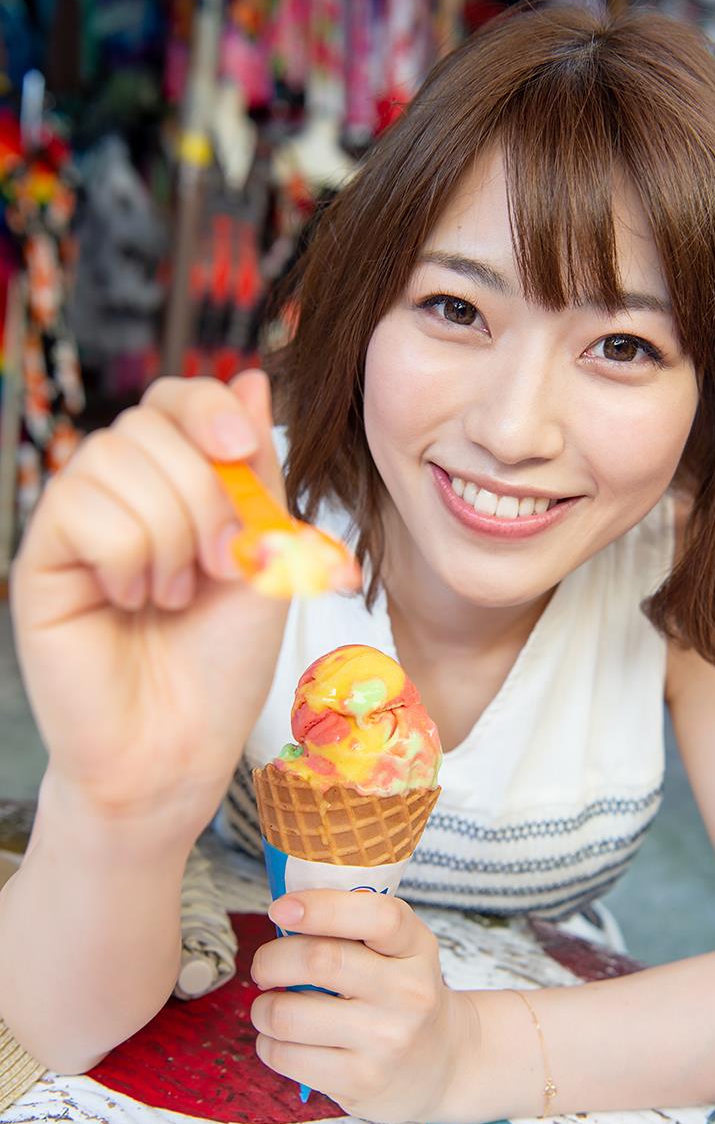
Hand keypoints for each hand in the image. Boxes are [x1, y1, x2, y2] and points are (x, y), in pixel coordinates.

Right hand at [11, 371, 287, 849]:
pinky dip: (127, 554)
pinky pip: (80, 506)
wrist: (181, 745)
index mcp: (173, 487)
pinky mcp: (42, 558)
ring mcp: (76, 523)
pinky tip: (132, 599)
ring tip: (172, 595)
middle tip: (217, 567)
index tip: (242, 450)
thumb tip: (249, 378)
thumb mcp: (263, 554)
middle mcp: (118, 495)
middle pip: (147, 425)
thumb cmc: (222, 660)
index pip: (173, 402)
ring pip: (114, 460)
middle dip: (203, 495)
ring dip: (169, 533)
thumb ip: (254, 472)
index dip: (206, 409)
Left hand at [250, 890, 480, 1123]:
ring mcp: (386, 1040)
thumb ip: (354, 926)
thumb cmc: (402, 993)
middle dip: (271, 959)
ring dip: (263, 1008)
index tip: (281, 908)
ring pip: (289, 1013)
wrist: (444, 1063)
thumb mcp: (399, 950)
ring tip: (270, 1007)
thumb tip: (284, 914)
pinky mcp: (361, 1081)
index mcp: (415, 947)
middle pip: (319, 960)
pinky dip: (269, 1044)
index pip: (377, 916)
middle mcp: (408, 992)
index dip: (322, 907)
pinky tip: (281, 1040)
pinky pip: (287, 1055)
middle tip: (264, 966)